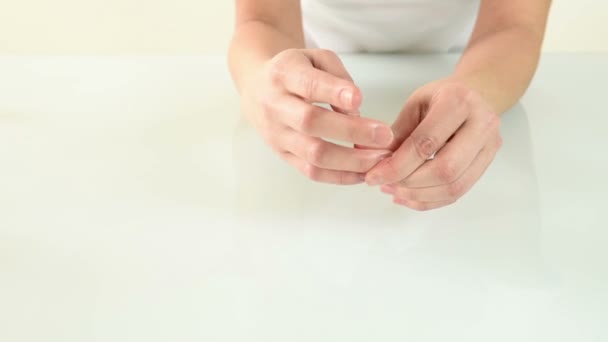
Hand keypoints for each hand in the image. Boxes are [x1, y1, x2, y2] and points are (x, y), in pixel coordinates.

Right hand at [240, 48, 393, 184]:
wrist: (257, 89)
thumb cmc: (295, 71)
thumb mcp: (315, 58)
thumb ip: (337, 77)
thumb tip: (355, 112)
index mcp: (283, 74)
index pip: (308, 84)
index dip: (333, 92)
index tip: (359, 99)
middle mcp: (275, 106)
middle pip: (311, 123)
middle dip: (352, 132)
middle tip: (385, 135)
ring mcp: (277, 135)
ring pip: (313, 154)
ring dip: (350, 160)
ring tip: (380, 158)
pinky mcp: (283, 155)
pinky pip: (311, 172)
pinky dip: (340, 176)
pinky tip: (363, 173)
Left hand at [365, 79, 502, 209]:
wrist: (477, 93)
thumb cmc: (442, 97)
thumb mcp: (415, 104)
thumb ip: (397, 132)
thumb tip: (372, 159)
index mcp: (458, 102)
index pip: (426, 143)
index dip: (397, 165)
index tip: (374, 176)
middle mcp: (481, 124)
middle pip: (444, 169)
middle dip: (409, 183)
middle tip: (384, 184)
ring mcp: (489, 146)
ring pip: (454, 186)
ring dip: (419, 195)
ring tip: (394, 191)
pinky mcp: (487, 164)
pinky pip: (458, 192)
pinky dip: (430, 200)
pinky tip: (408, 197)